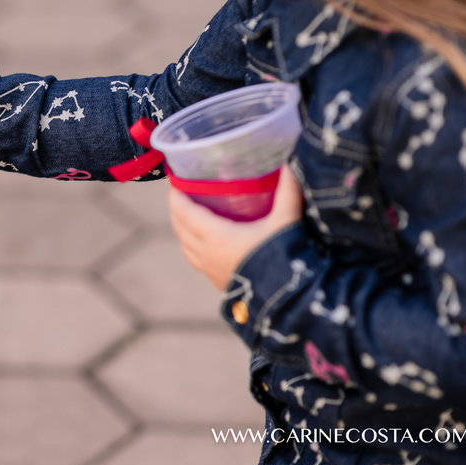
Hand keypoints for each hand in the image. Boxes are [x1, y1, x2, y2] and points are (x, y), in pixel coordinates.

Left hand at [169, 166, 302, 290]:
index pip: (184, 211)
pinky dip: (192, 246)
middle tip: (182, 192)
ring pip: (185, 245)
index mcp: (215, 235)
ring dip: (183, 229)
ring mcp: (210, 270)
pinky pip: (196, 259)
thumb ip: (288, 192)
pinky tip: (204, 242)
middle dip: (177, 209)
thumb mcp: (286, 221)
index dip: (176, 195)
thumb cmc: (284, 257)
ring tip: (189, 215)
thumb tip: (291, 164)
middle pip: (179, 227)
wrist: (287, 300)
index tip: (174, 180)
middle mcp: (206, 253)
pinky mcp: (218, 282)